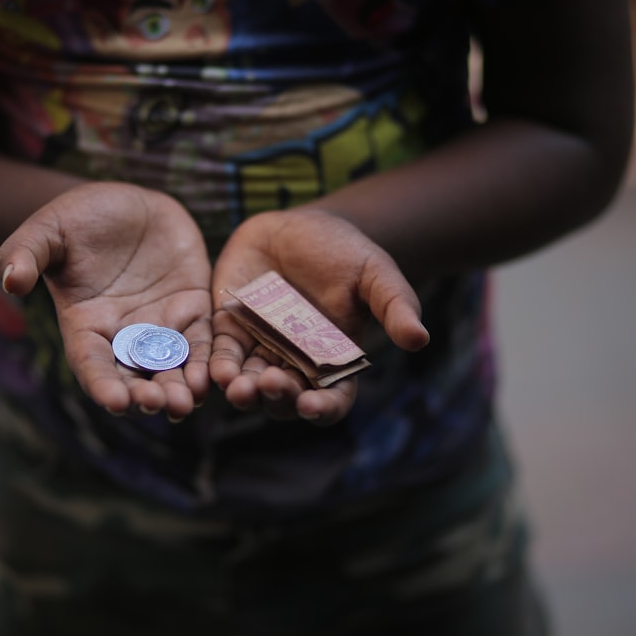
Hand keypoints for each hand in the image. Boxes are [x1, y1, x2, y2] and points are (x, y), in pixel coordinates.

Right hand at [0, 182, 212, 419]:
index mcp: (86, 325)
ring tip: (187, 401)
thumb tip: (11, 280)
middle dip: (147, 396)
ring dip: (180, 388)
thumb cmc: (79, 216)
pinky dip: (207, 361)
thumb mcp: (47, 230)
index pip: (93, 365)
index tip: (116, 403)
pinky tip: (213, 377)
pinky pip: (203, 341)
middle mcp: (124, 335)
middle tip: (160, 405)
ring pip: (172, 368)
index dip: (103, 385)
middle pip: (136, 377)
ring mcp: (161, 325)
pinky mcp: (192, 309)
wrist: (125, 202)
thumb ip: (25, 253)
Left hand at [210, 210, 428, 425]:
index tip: (311, 406)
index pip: (331, 399)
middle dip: (276, 396)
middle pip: (285, 396)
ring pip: (249, 384)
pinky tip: (215, 371)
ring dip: (242, 391)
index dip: (322, 408)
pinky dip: (217, 366)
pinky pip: (221, 356)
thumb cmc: (346, 254)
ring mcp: (260, 350)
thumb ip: (395, 306)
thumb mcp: (376, 275)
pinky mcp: (230, 331)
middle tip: (269, 384)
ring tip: (236, 388)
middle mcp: (295, 365)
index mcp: (335, 362)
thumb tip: (420, 339)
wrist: (301, 227)